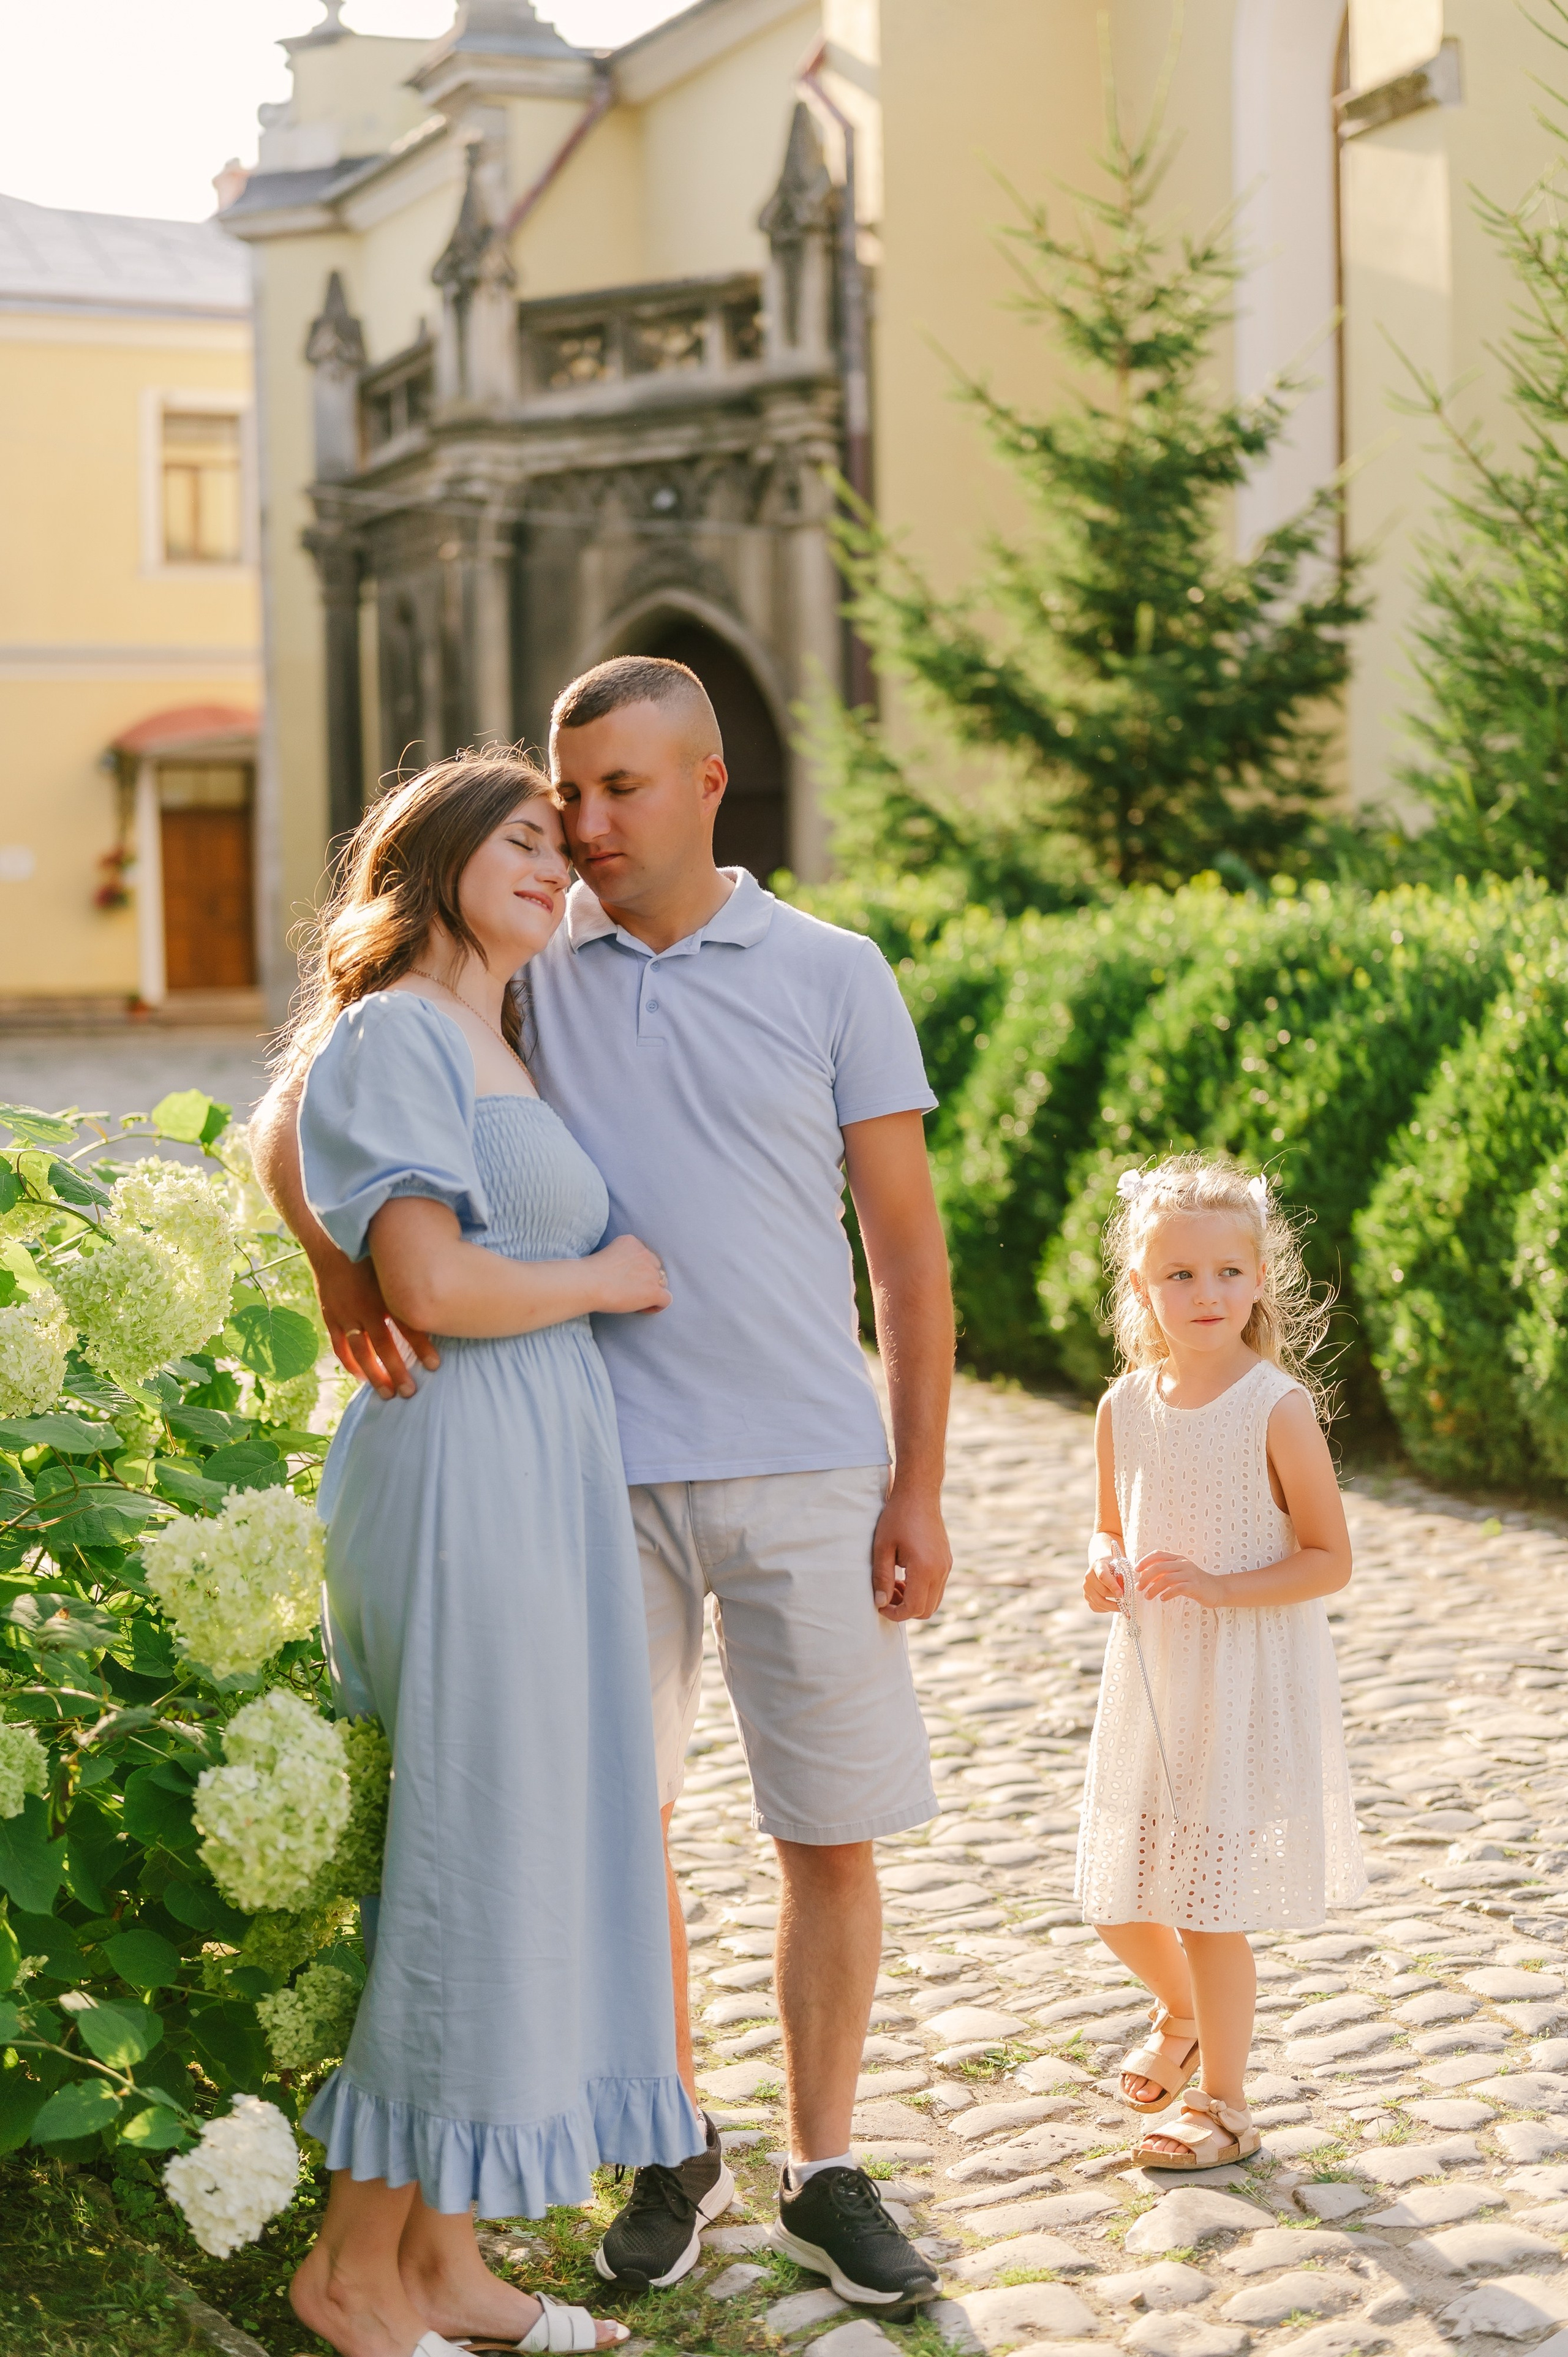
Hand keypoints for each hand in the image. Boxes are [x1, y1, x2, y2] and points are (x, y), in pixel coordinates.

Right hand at [312, 1246, 439, 1401]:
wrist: (332, 1240)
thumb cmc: (372, 1250)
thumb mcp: (398, 1260)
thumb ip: (420, 1275)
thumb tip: (452, 1282)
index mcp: (385, 1292)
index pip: (408, 1325)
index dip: (422, 1347)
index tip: (435, 1366)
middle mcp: (365, 1306)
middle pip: (384, 1345)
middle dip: (397, 1371)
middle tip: (410, 1392)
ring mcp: (346, 1313)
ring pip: (361, 1351)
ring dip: (374, 1374)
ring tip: (387, 1393)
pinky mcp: (331, 1316)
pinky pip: (340, 1346)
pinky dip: (350, 1363)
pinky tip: (362, 1377)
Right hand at [589, 1234, 671, 1315]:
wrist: (587, 1283)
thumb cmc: (588, 1273)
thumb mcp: (605, 1254)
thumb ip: (620, 1259)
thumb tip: (622, 1275)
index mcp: (632, 1242)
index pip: (645, 1255)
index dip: (638, 1270)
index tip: (626, 1279)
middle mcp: (645, 1254)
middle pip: (656, 1269)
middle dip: (646, 1279)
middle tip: (630, 1291)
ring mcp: (651, 1273)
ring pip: (662, 1283)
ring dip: (651, 1291)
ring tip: (634, 1301)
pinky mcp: (653, 1291)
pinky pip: (666, 1300)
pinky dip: (656, 1306)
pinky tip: (642, 1308)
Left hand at [872, 1482, 951, 1620]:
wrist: (919, 1494)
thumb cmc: (897, 1518)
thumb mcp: (882, 1547)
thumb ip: (881, 1578)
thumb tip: (880, 1603)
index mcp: (924, 1568)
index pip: (913, 1608)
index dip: (895, 1614)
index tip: (880, 1605)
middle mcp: (940, 1570)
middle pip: (926, 1610)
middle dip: (905, 1610)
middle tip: (887, 1594)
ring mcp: (946, 1566)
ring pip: (933, 1601)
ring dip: (914, 1600)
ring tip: (895, 1583)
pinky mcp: (946, 1561)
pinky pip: (937, 1587)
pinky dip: (921, 1590)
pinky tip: (905, 1574)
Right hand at [1084, 1555, 1124, 1613]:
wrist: (1102, 1567)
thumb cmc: (1113, 1566)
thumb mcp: (1119, 1564)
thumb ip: (1123, 1574)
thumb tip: (1125, 1589)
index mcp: (1098, 1565)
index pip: (1103, 1576)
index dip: (1112, 1586)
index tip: (1121, 1593)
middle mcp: (1089, 1577)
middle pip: (1103, 1591)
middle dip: (1117, 1598)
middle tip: (1128, 1600)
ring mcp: (1086, 1588)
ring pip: (1099, 1602)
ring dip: (1113, 1606)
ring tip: (1123, 1607)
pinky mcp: (1086, 1596)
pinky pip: (1095, 1607)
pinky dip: (1106, 1609)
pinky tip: (1113, 1606)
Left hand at [1135, 1550, 1223, 1606]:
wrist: (1217, 1589)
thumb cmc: (1194, 1583)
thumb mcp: (1178, 1576)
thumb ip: (1163, 1574)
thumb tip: (1144, 1575)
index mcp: (1178, 1559)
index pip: (1158, 1554)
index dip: (1145, 1560)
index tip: (1136, 1570)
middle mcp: (1183, 1564)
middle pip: (1159, 1567)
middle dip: (1145, 1577)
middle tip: (1138, 1588)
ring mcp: (1190, 1574)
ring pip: (1166, 1578)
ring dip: (1154, 1588)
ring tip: (1148, 1596)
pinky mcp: (1195, 1585)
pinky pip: (1178, 1588)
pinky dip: (1168, 1593)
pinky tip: (1162, 1599)